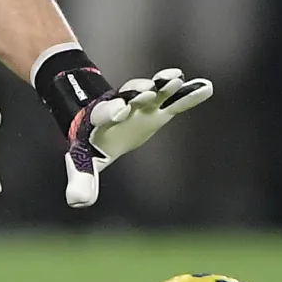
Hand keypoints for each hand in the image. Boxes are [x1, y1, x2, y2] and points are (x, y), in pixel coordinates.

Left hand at [64, 68, 212, 207]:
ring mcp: (141, 105)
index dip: (112, 111)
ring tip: (175, 79)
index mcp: (100, 119)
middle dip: (137, 93)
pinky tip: (206, 86)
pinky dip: (188, 94)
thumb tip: (76, 202)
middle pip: (128, 96)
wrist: (99, 122)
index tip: (121, 110)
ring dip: (161, 86)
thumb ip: (82, 179)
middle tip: (147, 90)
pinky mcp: (158, 109)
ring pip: (152, 92)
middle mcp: (122, 106)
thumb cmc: (91, 144)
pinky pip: (175, 101)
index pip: (104, 112)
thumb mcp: (84, 162)